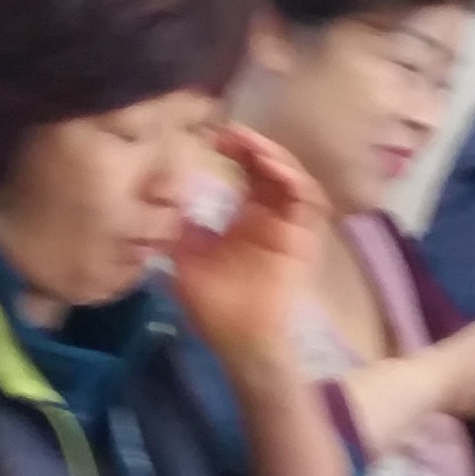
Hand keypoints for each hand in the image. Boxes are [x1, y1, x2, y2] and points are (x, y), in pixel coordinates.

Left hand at [167, 122, 328, 370]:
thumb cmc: (215, 309)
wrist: (239, 342)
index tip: (214, 138)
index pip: (248, 172)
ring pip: (293, 179)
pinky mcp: (305, 240)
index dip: (237, 151)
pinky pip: (309, 203)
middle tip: (230, 133)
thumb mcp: (184, 261)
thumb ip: (178, 230)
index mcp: (247, 220)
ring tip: (251, 146)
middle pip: (271, 168)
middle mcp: (272, 219)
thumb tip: (165, 199)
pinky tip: (273, 169)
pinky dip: (295, 181)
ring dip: (275, 157)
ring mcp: (290, 228)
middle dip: (253, 146)